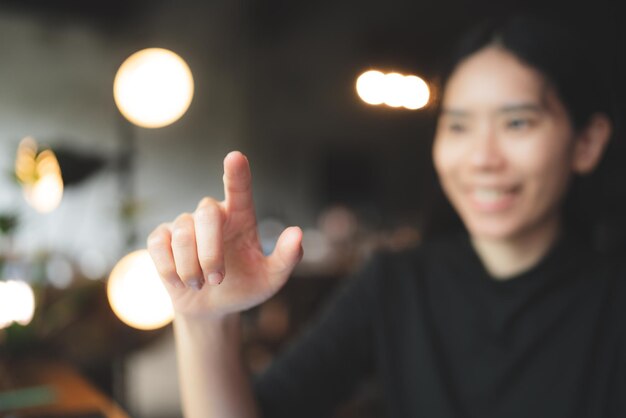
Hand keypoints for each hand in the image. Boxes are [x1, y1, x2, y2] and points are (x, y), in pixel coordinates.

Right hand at [147, 151, 302, 318]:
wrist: (213, 309)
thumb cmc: (244, 287)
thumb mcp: (270, 278)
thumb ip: (286, 258)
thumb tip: (297, 233)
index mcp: (241, 217)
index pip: (239, 189)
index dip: (236, 173)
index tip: (235, 157)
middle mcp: (213, 215)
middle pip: (207, 215)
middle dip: (210, 253)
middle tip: (217, 280)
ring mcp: (185, 224)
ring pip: (183, 234)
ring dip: (191, 267)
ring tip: (200, 285)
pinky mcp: (161, 238)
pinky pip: (159, 244)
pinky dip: (170, 269)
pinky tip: (180, 282)